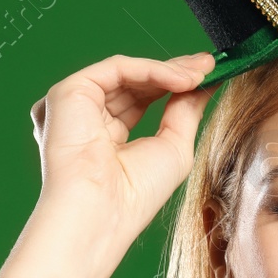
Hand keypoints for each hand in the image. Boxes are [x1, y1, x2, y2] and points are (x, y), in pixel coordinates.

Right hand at [29, 51, 218, 249]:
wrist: (103, 213)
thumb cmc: (136, 194)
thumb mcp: (174, 146)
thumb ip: (185, 111)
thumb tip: (204, 83)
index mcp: (105, 137)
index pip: (142, 99)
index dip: (174, 84)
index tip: (208, 73)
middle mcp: (85, 118)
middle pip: (135, 82)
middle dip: (176, 71)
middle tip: (209, 65)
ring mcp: (74, 105)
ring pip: (127, 72)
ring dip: (169, 70)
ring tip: (202, 73)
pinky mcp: (68, 92)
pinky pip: (117, 69)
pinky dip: (152, 70)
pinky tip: (182, 79)